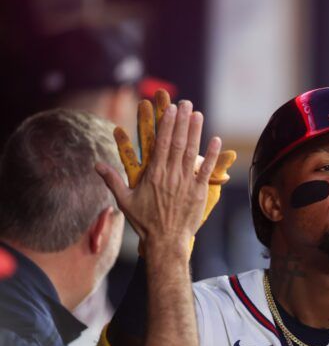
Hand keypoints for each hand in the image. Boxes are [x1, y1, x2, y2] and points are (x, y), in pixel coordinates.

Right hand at [96, 99, 220, 253]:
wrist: (165, 241)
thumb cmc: (145, 222)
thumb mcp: (125, 201)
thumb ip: (112, 180)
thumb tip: (96, 165)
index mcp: (154, 174)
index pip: (161, 144)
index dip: (167, 125)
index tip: (171, 110)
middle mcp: (171, 175)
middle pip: (178, 143)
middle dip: (182, 121)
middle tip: (186, 103)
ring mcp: (186, 182)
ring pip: (192, 152)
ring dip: (196, 132)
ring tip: (198, 114)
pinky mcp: (199, 191)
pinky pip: (206, 170)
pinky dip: (212, 154)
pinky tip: (216, 139)